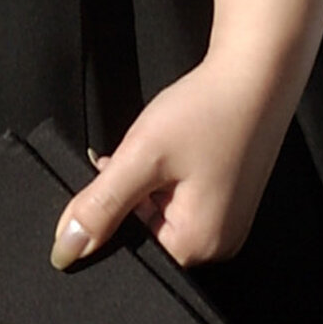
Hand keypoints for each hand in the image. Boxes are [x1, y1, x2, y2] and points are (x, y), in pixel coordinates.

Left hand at [54, 49, 289, 270]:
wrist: (256, 74)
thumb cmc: (207, 110)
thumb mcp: (142, 156)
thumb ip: (100, 205)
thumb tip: (66, 248)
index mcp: (200, 245)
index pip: (131, 249)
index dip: (112, 212)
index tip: (117, 174)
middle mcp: (219, 244)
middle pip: (147, 232)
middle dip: (131, 194)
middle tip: (144, 154)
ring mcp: (228, 223)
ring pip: (162, 213)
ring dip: (148, 182)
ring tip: (165, 145)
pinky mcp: (230, 201)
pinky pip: (183, 200)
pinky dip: (167, 176)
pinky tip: (176, 148)